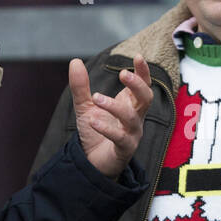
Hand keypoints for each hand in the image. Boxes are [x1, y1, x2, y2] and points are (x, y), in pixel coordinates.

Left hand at [70, 54, 151, 177]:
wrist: (92, 163)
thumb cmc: (95, 133)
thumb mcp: (85, 106)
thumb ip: (81, 86)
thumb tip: (75, 61)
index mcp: (130, 105)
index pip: (144, 85)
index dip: (143, 72)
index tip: (137, 57)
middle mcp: (135, 118)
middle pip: (146, 99)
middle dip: (137, 85)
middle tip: (122, 74)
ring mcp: (132, 134)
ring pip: (132, 118)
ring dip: (115, 106)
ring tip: (96, 98)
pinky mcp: (124, 150)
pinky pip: (120, 138)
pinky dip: (107, 128)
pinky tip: (93, 121)